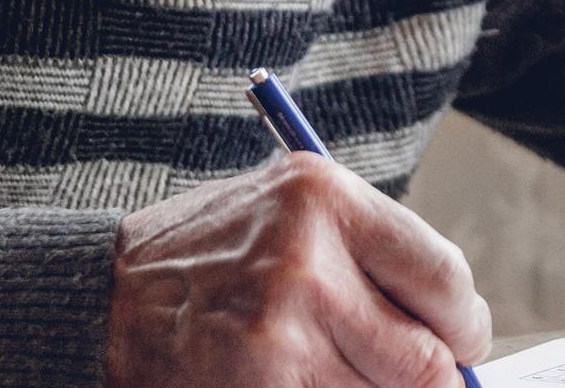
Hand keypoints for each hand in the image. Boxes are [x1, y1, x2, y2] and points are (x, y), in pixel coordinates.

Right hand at [105, 152, 490, 386]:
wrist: (102, 299)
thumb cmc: (206, 258)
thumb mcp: (287, 215)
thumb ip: (368, 256)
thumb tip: (458, 328)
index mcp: (325, 196)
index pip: (444, 277)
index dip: (462, 323)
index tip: (458, 339)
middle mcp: (308, 258)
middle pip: (427, 358)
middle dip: (428, 378)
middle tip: (411, 375)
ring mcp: (283, 330)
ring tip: (325, 368)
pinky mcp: (266, 382)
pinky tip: (294, 380)